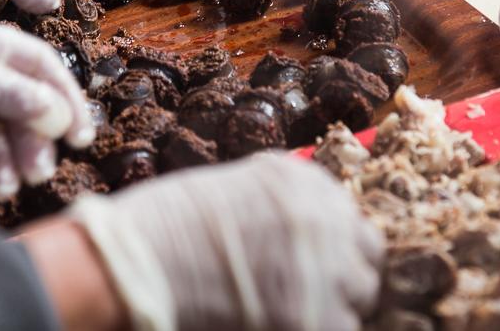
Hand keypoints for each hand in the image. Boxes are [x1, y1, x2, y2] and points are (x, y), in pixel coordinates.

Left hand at [0, 13, 93, 193]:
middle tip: (39, 171)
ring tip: (2, 186)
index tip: (79, 134)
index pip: (39, 67)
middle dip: (35, 142)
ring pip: (4, 141)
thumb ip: (11, 92)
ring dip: (9, 165)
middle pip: (27, 110)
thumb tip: (58, 113)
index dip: (65, 97)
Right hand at [67, 156, 383, 330]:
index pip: (352, 219)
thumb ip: (278, 206)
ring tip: (289, 313)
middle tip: (310, 293)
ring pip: (357, 304)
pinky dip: (316, 328)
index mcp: (305, 184)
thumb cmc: (161, 230)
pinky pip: (340, 330)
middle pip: (367, 260)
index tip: (322, 263)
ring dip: (332, 311)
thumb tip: (302, 233)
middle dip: (345, 278)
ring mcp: (326, 272)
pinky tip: (280, 326)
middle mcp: (326, 221)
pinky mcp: (315, 321)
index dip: (338, 246)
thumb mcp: (229, 191)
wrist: (133, 268)